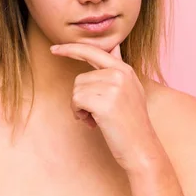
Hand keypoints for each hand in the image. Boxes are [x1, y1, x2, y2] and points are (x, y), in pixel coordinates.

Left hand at [50, 43, 157, 173]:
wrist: (141, 148)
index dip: (71, 49)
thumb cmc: (131, 122)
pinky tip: (93, 123)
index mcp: (125, 70)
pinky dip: (79, 114)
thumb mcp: (131, 89)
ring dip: (80, 107)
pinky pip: (76, 101)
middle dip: (80, 97)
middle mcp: (120, 74)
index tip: (54, 49)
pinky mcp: (105, 102)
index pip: (93, 51)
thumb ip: (118, 68)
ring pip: (76, 90)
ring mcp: (113, 87)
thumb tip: (115, 47)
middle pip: (80, 78)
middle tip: (90, 112)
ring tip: (97, 118)